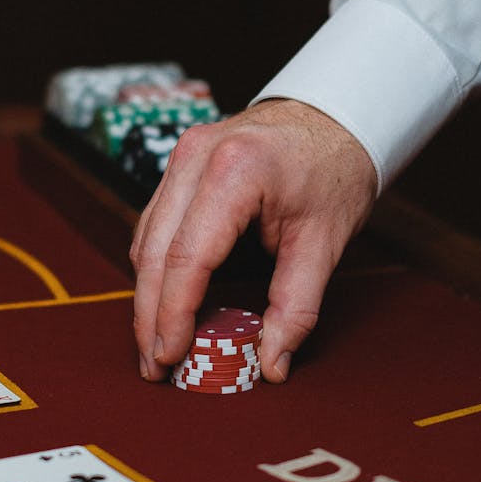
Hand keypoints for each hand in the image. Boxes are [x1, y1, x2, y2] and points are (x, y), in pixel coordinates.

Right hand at [130, 98, 377, 382]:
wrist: (335, 115)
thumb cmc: (335, 171)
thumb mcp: (325, 242)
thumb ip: (296, 307)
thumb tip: (270, 364)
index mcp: (236, 171)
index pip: (188, 257)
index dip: (173, 315)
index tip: (170, 357)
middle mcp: (196, 157)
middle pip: (155, 252)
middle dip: (149, 316)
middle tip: (154, 366)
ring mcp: (182, 155)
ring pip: (145, 239)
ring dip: (146, 295)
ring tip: (155, 344)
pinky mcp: (178, 163)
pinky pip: (154, 223)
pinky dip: (156, 267)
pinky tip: (163, 302)